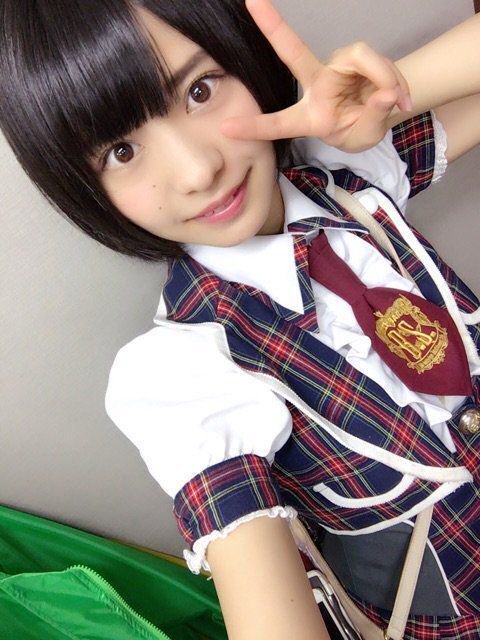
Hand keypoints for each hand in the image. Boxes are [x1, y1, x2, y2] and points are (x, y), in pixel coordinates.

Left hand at [222, 0, 411, 151]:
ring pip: (358, 56)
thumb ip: (373, 119)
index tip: (227, 128)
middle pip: (293, 52)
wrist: (378, 115)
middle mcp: (316, 85)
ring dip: (384, 78)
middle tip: (251, 1)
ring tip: (396, 103)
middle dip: (272, 26)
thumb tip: (384, 94)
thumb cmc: (359, 129)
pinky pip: (377, 60)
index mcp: (309, 117)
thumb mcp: (365, 138)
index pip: (278, 123)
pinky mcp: (354, 56)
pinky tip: (399, 99)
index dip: (255, 127)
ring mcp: (335, 67)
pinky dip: (394, 80)